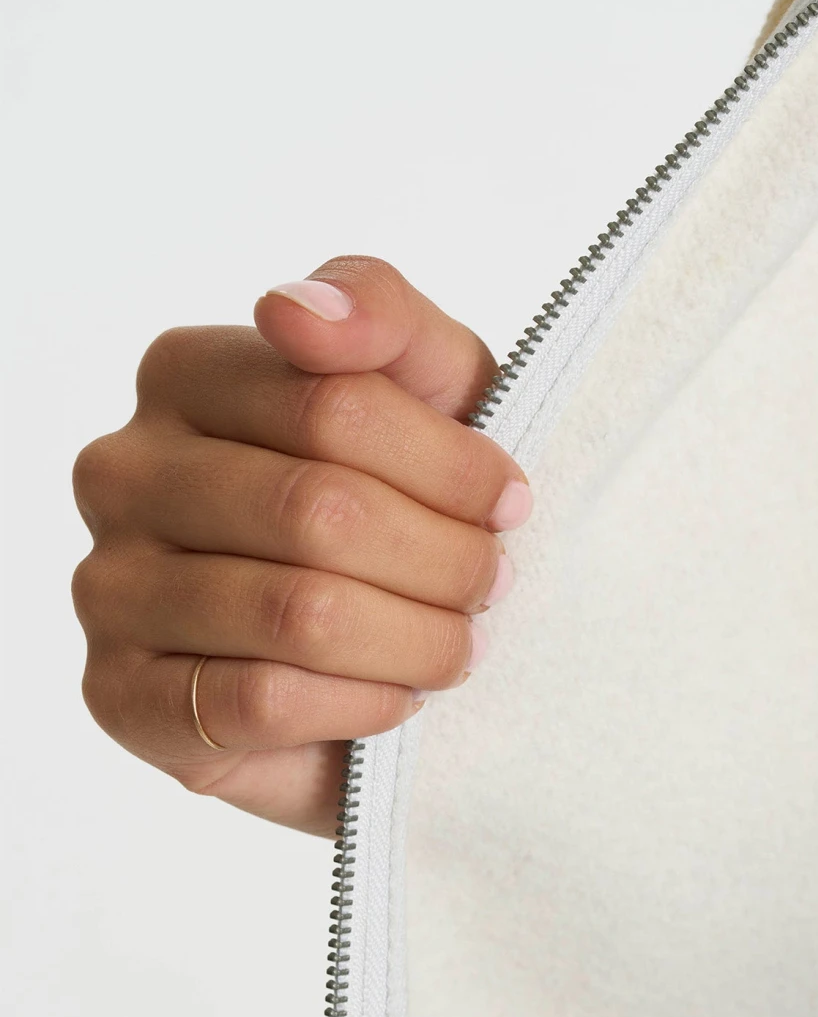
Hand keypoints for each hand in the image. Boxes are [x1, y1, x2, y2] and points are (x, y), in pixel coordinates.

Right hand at [72, 257, 529, 836]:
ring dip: (415, 641)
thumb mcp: (432, 390)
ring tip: (455, 648)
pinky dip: (361, 705)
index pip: (334, 404)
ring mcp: (110, 587)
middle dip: (442, 560)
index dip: (452, 468)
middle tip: (490, 588)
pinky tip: (395, 698)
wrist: (385, 668)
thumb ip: (382, 316)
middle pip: (319, 511)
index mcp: (185, 375)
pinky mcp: (125, 698)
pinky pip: (263, 702)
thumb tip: (296, 311)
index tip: (509, 504)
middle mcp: (123, 472)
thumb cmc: (406, 507)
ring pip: (297, 613)